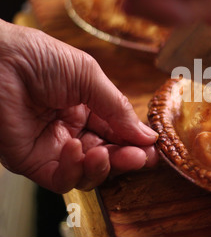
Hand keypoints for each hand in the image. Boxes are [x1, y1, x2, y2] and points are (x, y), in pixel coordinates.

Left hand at [0, 20, 158, 193]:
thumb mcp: (89, 76)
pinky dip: (74, 169)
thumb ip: (118, 108)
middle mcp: (74, 131)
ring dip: (102, 167)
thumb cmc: (39, 57)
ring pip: (88, 173)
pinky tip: (75, 147)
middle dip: (126, 159)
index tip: (152, 149)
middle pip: (109, 156)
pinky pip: (61, 179)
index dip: (136, 143)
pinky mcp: (33, 161)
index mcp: (90, 109)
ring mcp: (54, 148)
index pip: (119, 133)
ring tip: (103, 153)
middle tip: (140, 158)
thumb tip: (147, 135)